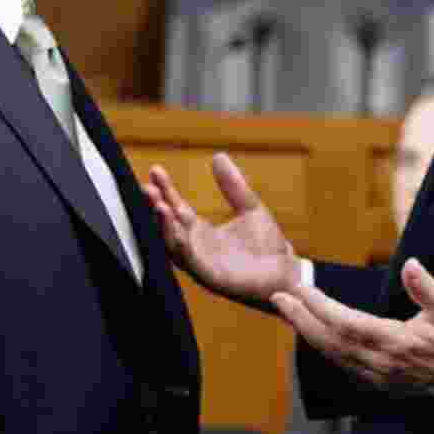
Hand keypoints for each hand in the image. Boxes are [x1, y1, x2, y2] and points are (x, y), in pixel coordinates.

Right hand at [143, 153, 301, 303]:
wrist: (287, 273)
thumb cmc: (267, 245)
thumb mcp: (249, 207)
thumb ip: (233, 185)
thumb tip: (219, 156)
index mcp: (201, 231)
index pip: (176, 207)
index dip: (165, 190)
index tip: (156, 171)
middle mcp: (196, 247)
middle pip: (168, 226)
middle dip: (156, 207)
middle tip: (147, 188)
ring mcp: (201, 263)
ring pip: (173, 244)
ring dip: (164, 226)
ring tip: (159, 205)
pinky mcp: (211, 278)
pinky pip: (191, 262)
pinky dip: (182, 246)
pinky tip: (179, 231)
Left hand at [271, 258, 433, 404]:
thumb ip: (427, 287)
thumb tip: (410, 263)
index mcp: (396, 343)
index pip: (347, 324)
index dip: (320, 307)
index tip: (301, 289)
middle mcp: (382, 364)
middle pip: (331, 342)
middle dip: (301, 319)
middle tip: (278, 298)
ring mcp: (380, 377)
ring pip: (334, 356)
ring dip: (309, 333)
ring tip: (290, 312)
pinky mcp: (382, 384)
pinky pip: (345, 366)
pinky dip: (326, 349)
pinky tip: (316, 336)